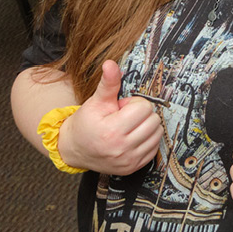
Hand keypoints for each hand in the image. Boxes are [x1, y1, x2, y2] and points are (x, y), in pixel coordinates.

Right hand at [58, 60, 162, 174]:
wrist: (75, 149)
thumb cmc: (87, 123)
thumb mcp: (96, 101)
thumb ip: (108, 83)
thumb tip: (111, 64)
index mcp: (112, 131)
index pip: (144, 107)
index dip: (133, 104)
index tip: (120, 108)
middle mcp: (122, 148)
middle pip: (153, 120)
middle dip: (141, 114)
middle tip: (124, 118)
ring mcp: (128, 160)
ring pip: (157, 133)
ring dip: (147, 126)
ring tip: (128, 127)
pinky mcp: (133, 167)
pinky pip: (155, 147)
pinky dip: (147, 140)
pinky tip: (132, 137)